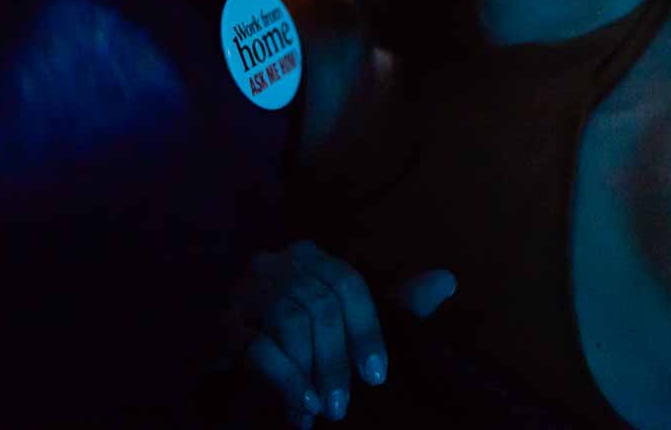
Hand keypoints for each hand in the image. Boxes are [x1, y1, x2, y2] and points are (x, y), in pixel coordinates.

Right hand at [226, 240, 455, 425]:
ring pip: (290, 324)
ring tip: (321, 411)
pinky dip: (285, 381)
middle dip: (335, 362)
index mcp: (314, 258)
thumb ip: (398, 306)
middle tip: (343, 408)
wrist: (233, 367)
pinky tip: (298, 407)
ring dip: (310, 373)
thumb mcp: (350, 322)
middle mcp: (279, 264)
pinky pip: (259, 349)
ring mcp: (247, 291)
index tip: (377, 378)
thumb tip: (448, 281)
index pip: (348, 284)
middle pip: (320, 306)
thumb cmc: (304, 341)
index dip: (367, 331)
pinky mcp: (223, 324)